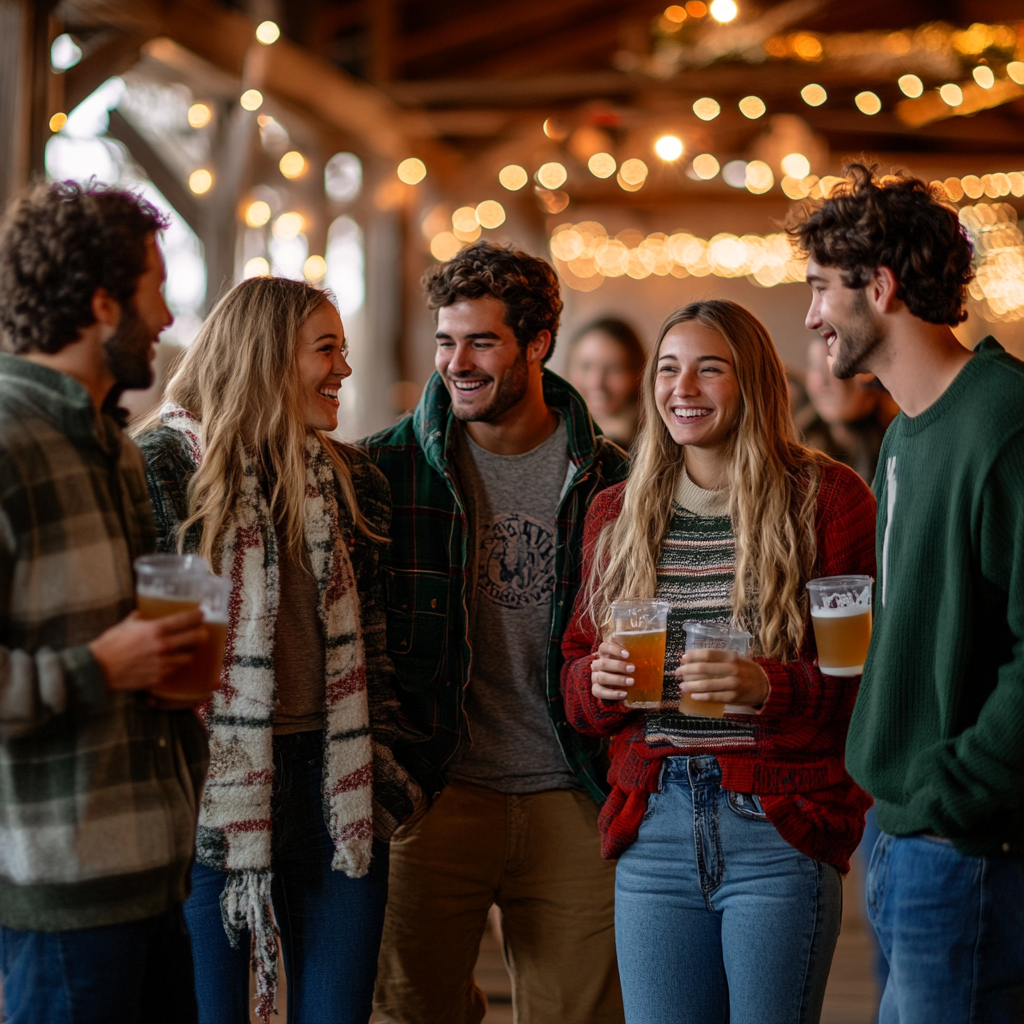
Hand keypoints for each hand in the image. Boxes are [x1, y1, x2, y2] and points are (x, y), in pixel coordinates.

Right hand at [89, 611, 206, 693]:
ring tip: (186, 651)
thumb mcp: (126, 625)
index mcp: (156, 630)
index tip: (201, 614)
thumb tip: (143, 614)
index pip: (184, 620)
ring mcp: (162, 663)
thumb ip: (138, 618)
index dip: (196, 616)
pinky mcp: (158, 677)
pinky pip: (174, 671)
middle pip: (193, 639)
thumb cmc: (110, 644)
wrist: (99, 668)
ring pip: (187, 658)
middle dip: (201, 635)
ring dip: (188, 654)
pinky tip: (172, 664)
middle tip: (202, 634)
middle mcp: (163, 646)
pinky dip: (174, 667)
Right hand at [590, 641, 635, 701]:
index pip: (605, 647)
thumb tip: (653, 651)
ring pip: (602, 677)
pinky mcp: (596, 690)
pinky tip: (624, 694)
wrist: (617, 686)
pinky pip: (600, 692)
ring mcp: (595, 677)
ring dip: (617, 679)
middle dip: (618, 666)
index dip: (614, 649)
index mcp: (604, 654)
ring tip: (631, 681)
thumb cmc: (625, 669)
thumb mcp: (628, 660)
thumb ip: (635, 655)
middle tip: (633, 668)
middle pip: (603, 663)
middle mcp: (598, 665)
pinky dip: (612, 694)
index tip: (627, 654)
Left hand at [676, 649, 769, 707]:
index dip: (693, 656)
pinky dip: (701, 696)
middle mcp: (732, 669)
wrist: (765, 685)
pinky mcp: (733, 697)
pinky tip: (693, 696)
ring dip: (691, 685)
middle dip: (687, 670)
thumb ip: (717, 658)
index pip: (708, 654)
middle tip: (677, 672)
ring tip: (681, 686)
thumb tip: (692, 658)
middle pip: (704, 668)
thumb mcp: (735, 658)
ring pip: (707, 684)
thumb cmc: (745, 670)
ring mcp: (733, 684)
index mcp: (731, 656)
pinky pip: (714, 697)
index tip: (682, 658)